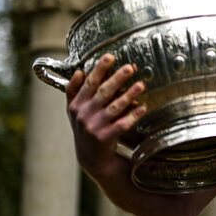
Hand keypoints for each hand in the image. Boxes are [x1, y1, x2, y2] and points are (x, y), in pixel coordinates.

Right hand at [64, 54, 146, 179]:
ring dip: (128, 95)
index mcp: (76, 105)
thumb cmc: (85, 128)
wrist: (91, 159)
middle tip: (130, 67)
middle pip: (102, 92)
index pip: (89, 83)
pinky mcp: (105, 138)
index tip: (111, 56)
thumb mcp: (74, 111)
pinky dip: (133, 115)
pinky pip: (122, 124)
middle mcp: (84, 115)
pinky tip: (142, 107)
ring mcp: (94, 127)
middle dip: (117, 78)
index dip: (99, 69)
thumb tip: (78, 71)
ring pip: (114, 107)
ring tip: (141, 85)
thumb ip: (73, 91)